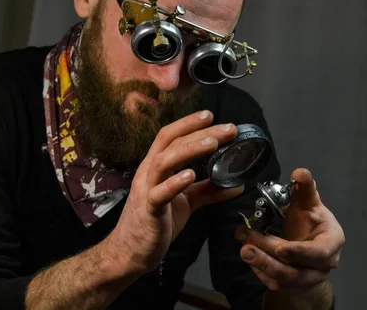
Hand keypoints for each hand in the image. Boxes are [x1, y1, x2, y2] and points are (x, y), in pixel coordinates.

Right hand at [102, 110, 243, 276]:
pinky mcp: (148, 210)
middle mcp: (149, 173)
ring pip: (164, 161)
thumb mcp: (187, 202)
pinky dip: (174, 183)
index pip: (170, 136)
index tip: (211, 115)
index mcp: (156, 167)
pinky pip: (159, 193)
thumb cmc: (155, 222)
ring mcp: (146, 190)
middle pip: (171, 143)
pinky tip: (190, 176)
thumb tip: (236, 185)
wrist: (131, 252)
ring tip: (212, 143)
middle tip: (227, 129)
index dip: (189, 123)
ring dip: (189, 150)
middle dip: (199, 132)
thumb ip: (209, 190)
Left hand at [234, 168, 344, 291]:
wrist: (310, 246)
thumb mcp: (309, 203)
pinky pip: (274, 283)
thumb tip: (300, 172)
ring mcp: (307, 278)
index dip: (300, 252)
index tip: (280, 248)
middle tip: (247, 240)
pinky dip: (260, 271)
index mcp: (331, 242)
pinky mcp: (291, 285)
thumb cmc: (310, 221)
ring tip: (244, 249)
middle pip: (297, 266)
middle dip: (270, 255)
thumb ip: (304, 188)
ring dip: (262, 264)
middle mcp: (322, 265)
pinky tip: (249, 257)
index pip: (320, 252)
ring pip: (284, 278)